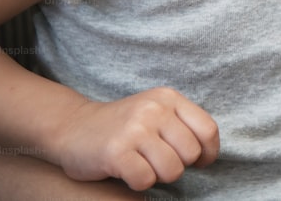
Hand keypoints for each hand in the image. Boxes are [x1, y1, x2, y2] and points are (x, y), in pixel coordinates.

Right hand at [54, 87, 218, 190]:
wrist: (72, 126)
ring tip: (143, 165)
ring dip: (158, 176)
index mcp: (169, 98)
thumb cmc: (123, 126)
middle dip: (178, 166)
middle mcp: (154, 110)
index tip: (199, 162)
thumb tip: (207, 154)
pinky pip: (145, 180)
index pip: (208, 129)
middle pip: (190, 153)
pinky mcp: (116, 151)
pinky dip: (138, 183)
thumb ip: (183, 125)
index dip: (208, 152)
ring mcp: (135, 129)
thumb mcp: (156, 112)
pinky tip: (127, 172)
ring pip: (172, 170)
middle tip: (158, 162)